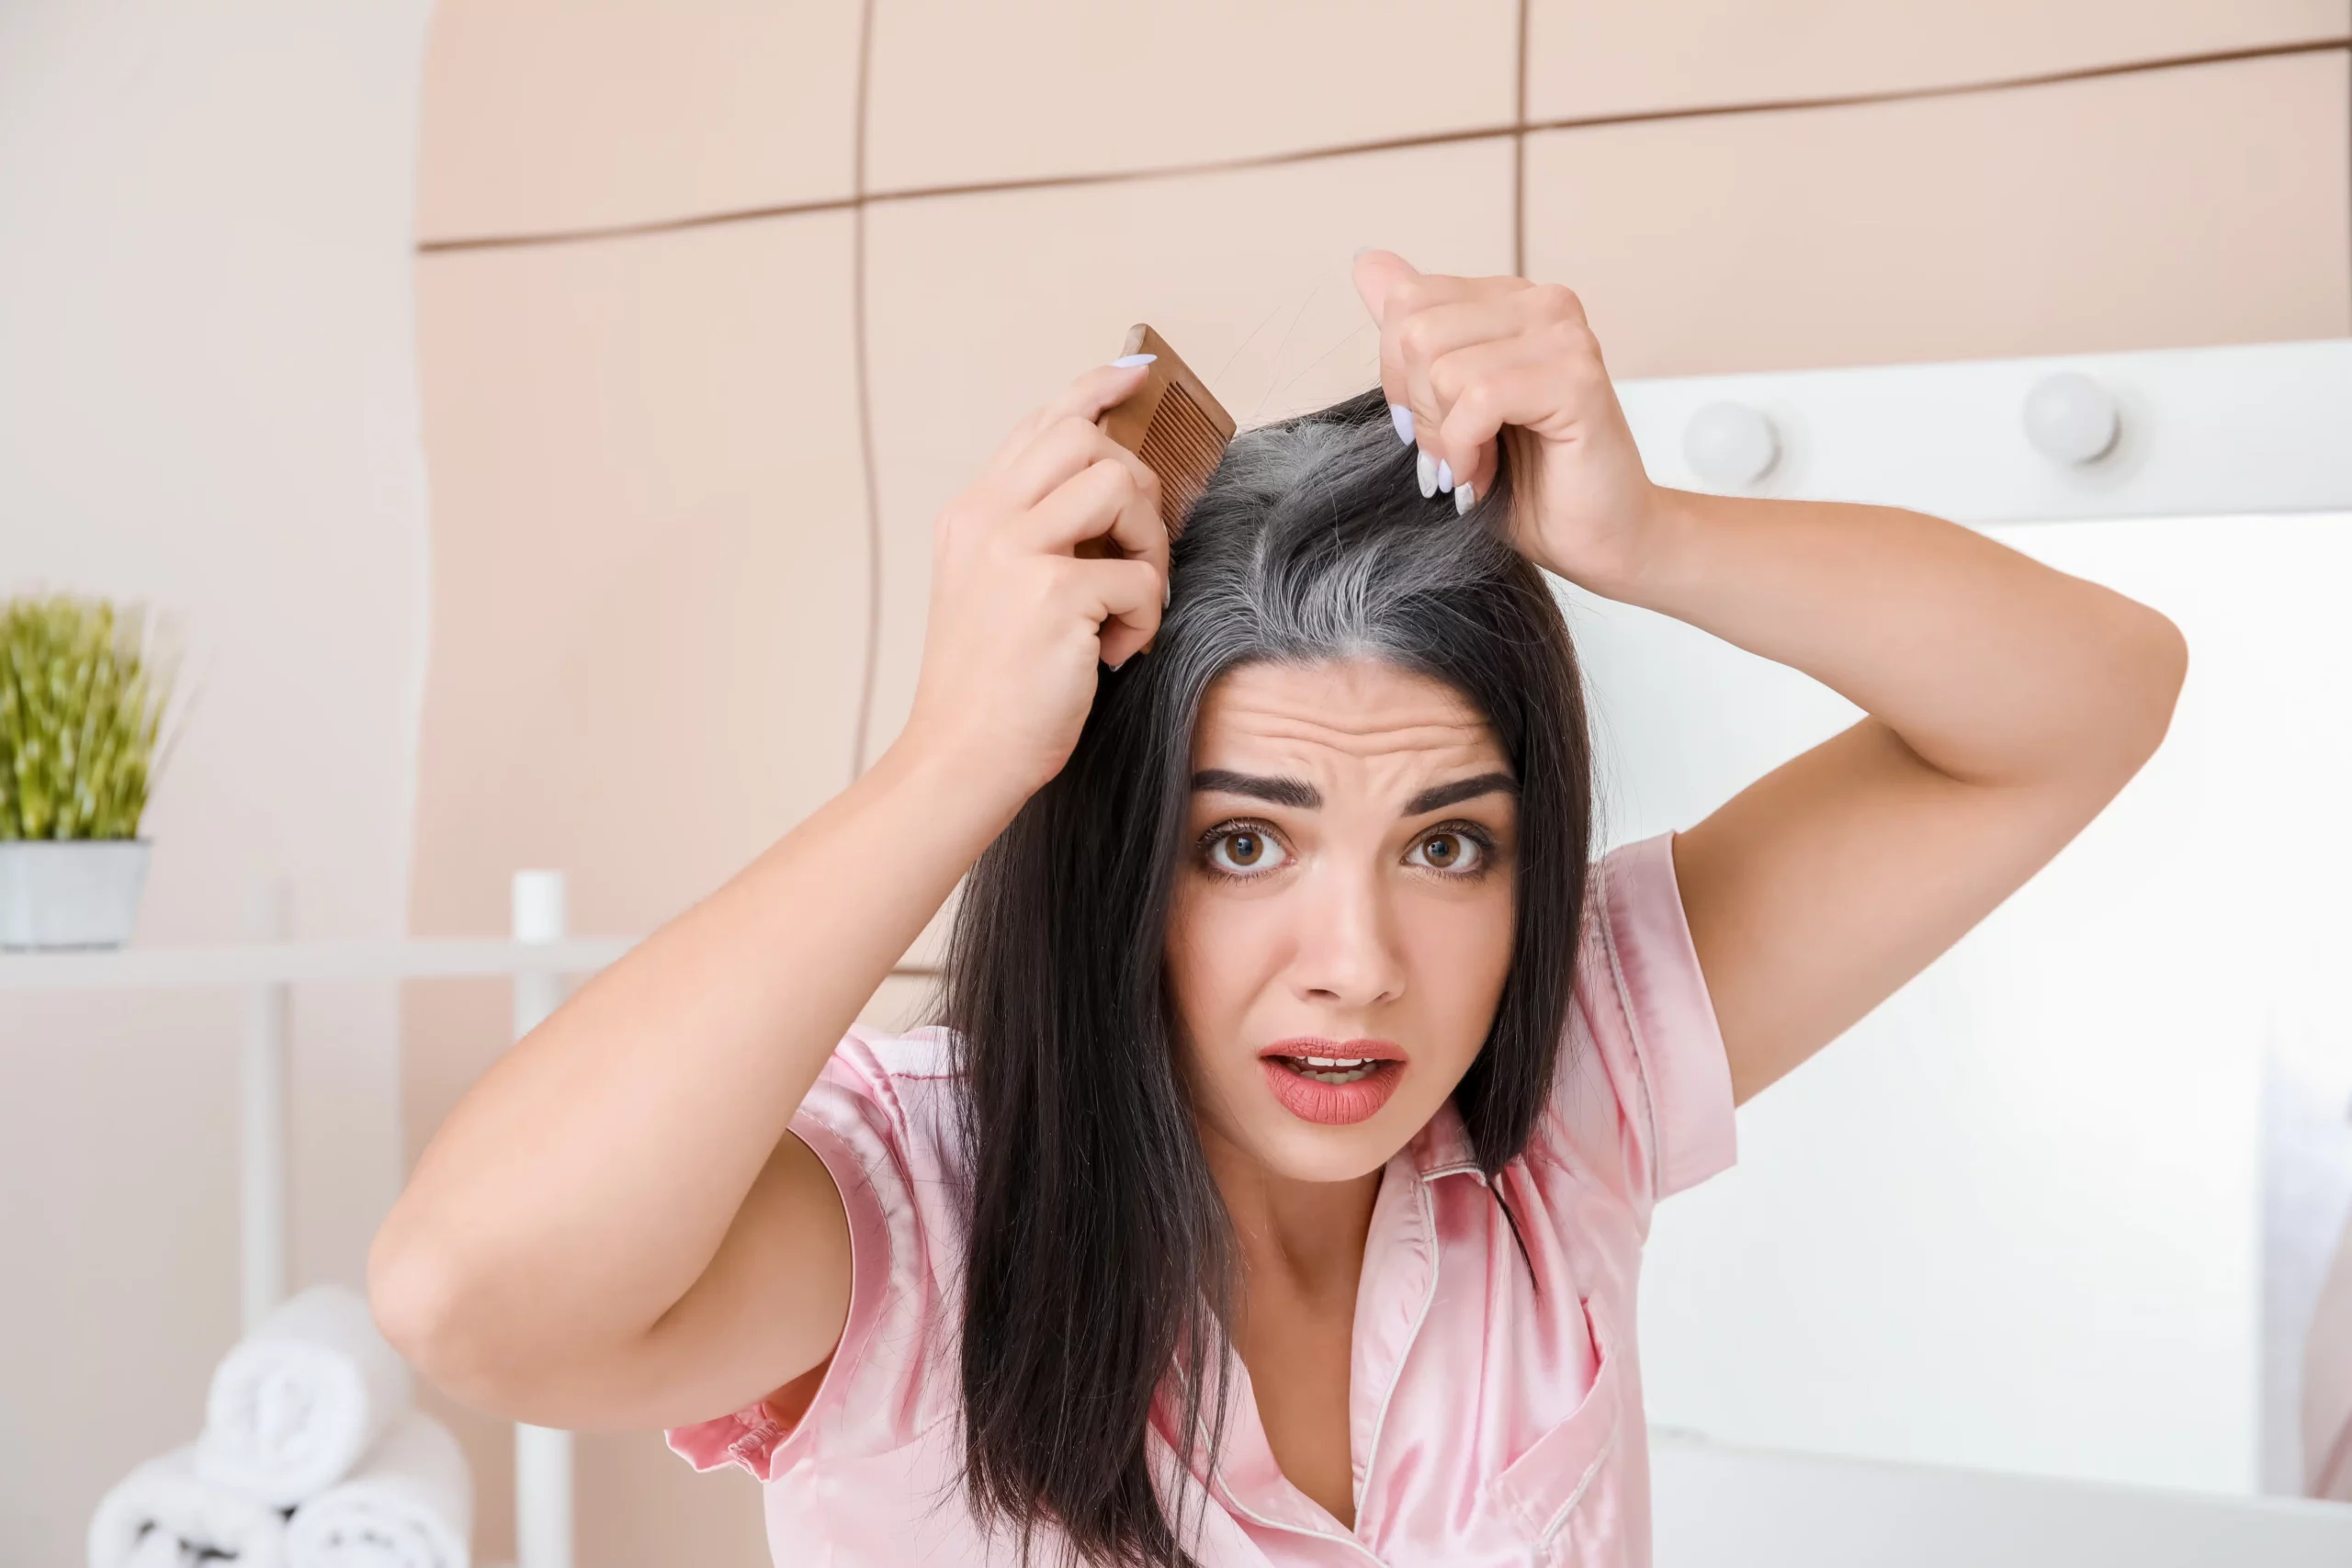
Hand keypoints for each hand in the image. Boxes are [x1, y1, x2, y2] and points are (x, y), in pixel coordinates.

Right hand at [898, 360, 1168, 804]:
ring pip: (1119, 486)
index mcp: (971, 514)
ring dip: (1149, 544)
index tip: (1137, 373)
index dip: (1097, 387)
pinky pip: (1139, 577)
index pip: (1042, 423)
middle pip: (1085, 437)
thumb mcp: (993, 589)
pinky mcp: (1052, 595)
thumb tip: (1116, 496)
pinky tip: (1115, 651)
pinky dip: (1145, 617)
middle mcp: (987, 520)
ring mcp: (1015, 553)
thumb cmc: (990, 687)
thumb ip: (1036, 535)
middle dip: (1136, 482)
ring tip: (1131, 600)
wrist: (961, 756)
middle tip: (1138, 547)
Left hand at [1353, 249, 1667, 592]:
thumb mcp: (1444, 406)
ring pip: (1441, 366)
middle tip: (1451, 454)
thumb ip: (1411, 336)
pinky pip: (1477, 399)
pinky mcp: (1576, 377)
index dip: (1398, 378)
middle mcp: (1540, 302)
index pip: (1405, 299)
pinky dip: (1465, 449)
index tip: (1431, 428)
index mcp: (1507, 300)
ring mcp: (1563, 334)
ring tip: (1475, 466)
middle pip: (1415, 330)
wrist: (1599, 539)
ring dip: (1444, 437)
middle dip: (1419, 409)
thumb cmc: (1526, 483)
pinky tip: (1483, 475)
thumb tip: (1367, 262)